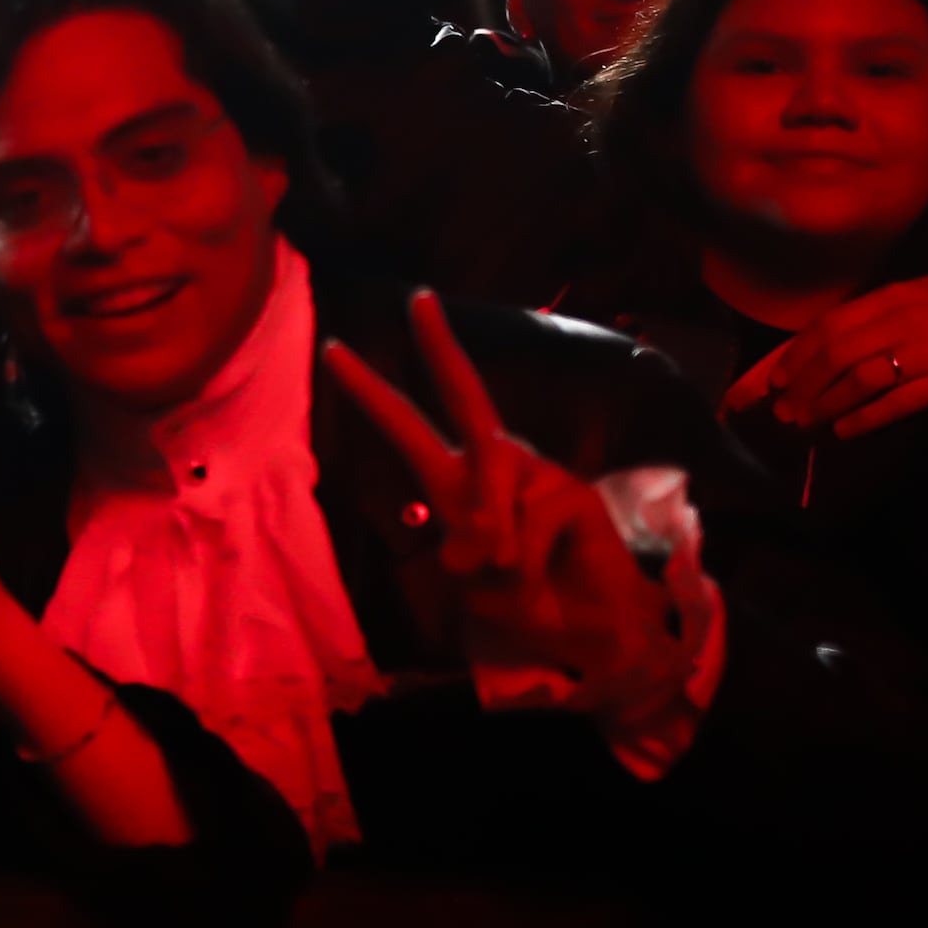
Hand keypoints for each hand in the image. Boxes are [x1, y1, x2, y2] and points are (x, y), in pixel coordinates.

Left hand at [322, 293, 681, 692]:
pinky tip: (542, 576)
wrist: (594, 629)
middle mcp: (497, 463)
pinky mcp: (573, 493)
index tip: (334, 348)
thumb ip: (466, 559)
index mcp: (458, 481)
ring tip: (511, 576)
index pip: (408, 427)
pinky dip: (525, 564)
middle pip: (465, 394)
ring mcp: (539, 473)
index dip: (372, 392)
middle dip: (441, 347)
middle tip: (418, 297)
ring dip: (496, 546)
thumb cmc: (529, 600)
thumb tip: (470, 544)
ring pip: (494, 489)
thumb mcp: (477, 586)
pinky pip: (528, 525)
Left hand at [718, 272, 927, 441]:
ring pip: (861, 379)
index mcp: (897, 295)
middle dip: (804, 383)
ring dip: (826, 403)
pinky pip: (895, 403)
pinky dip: (865, 417)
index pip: (831, 323)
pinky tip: (844, 430)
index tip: (775, 377)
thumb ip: (877, 313)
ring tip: (805, 421)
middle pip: (838, 353)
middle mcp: (907, 320)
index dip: (797, 352)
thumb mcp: (924, 295)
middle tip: (782, 409)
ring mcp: (927, 353)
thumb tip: (821, 344)